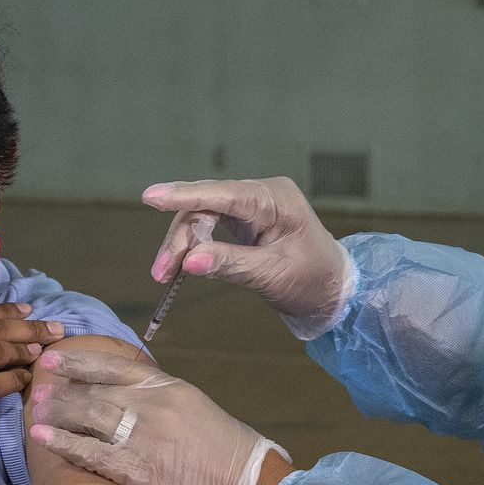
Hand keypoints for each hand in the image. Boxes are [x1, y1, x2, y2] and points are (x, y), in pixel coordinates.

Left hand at [27, 349, 284, 484]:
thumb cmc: (228, 450)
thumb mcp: (196, 409)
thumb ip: (161, 400)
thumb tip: (128, 397)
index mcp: (170, 388)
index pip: (117, 367)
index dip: (82, 361)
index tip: (56, 357)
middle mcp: (154, 406)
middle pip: (98, 392)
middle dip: (64, 389)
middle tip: (38, 387)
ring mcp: (145, 438)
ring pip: (91, 417)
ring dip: (59, 413)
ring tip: (36, 410)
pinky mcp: (139, 471)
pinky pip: (93, 454)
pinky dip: (65, 444)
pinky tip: (43, 440)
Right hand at [143, 177, 354, 339]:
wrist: (332, 290)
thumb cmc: (311, 280)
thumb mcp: (270, 275)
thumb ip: (229, 264)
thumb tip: (189, 262)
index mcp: (276, 200)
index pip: (224, 194)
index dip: (185, 195)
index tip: (151, 197)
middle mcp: (262, 194)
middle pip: (206, 206)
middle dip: (181, 238)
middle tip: (162, 272)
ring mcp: (253, 204)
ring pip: (203, 215)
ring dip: (183, 244)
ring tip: (166, 275)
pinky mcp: (245, 217)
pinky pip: (210, 223)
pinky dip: (194, 244)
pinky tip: (180, 264)